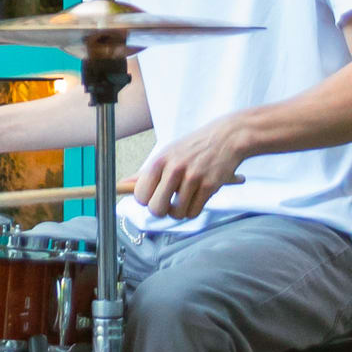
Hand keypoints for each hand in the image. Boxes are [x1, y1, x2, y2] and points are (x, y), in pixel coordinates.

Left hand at [128, 117, 250, 219]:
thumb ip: (147, 171)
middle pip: (156, 208)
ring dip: (180, 212)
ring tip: (184, 200)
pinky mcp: (210, 186)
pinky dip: (194, 210)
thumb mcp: (168, 153)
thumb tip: (123, 183)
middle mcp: (175, 169)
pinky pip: (194, 212)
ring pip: (177, 213)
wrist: (227, 137)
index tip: (152, 197)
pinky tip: (196, 199)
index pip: (140, 194)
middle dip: (161, 210)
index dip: (145, 200)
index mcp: (160, 160)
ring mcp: (193, 178)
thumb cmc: (194, 147)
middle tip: (168, 203)